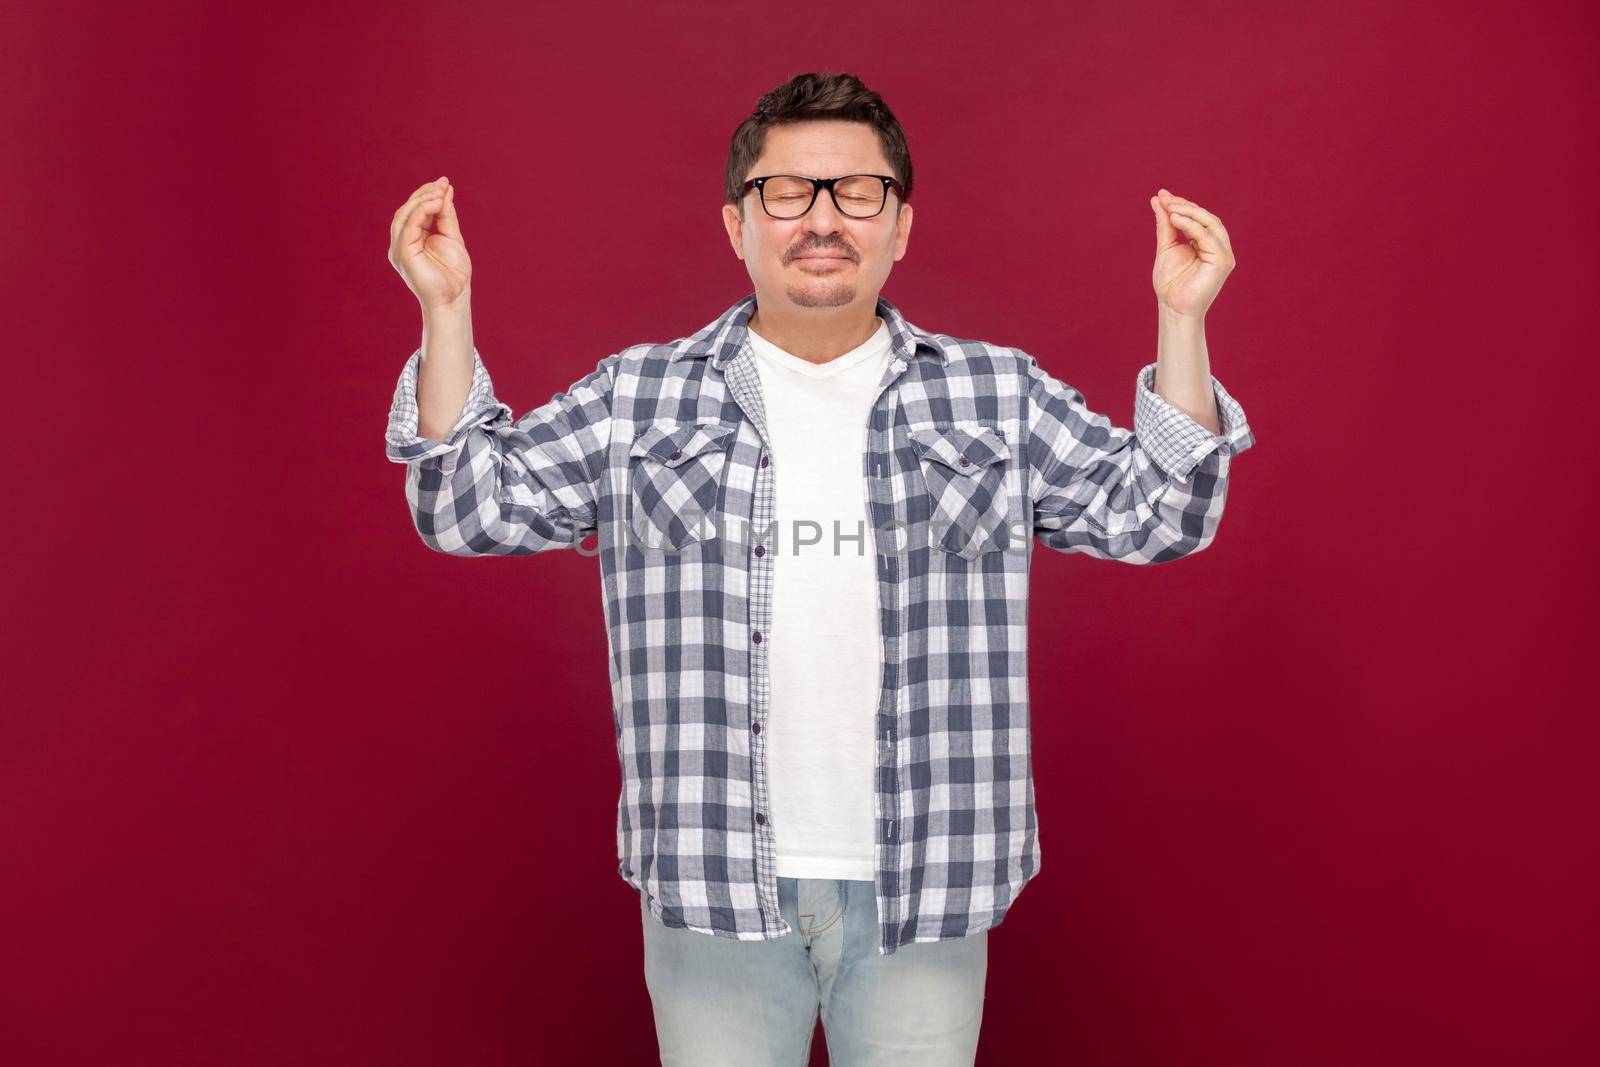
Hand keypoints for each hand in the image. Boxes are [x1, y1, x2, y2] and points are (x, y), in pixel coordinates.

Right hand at [388, 176, 471, 311]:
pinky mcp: (403, 254)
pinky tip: (436, 203)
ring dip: (422, 200)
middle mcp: (401, 243)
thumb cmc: (453, 273)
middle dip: (425, 194)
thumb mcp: (452, 236)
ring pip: (404, 215)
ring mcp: (399, 249)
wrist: (455, 297)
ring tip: (440, 191)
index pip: (414, 211)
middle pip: (407, 210)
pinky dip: (421, 211)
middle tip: (442, 184)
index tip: (444, 182)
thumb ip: (446, 215)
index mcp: (411, 239)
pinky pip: (408, 227)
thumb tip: (445, 189)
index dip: (427, 195)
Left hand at [1149, 188, 1233, 319]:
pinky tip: (1175, 220)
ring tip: (1169, 208)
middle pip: (1207, 218)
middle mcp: (1219, 247)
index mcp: (1208, 244)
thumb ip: (1165, 225)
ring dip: (1189, 212)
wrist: (1172, 307)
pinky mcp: (1223, 261)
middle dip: (1185, 206)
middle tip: (1165, 198)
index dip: (1181, 205)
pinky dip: (1192, 226)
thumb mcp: (1166, 247)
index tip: (1162, 195)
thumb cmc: (1170, 283)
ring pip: (1211, 224)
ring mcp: (1224, 254)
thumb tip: (1158, 199)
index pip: (1198, 218)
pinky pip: (1208, 237)